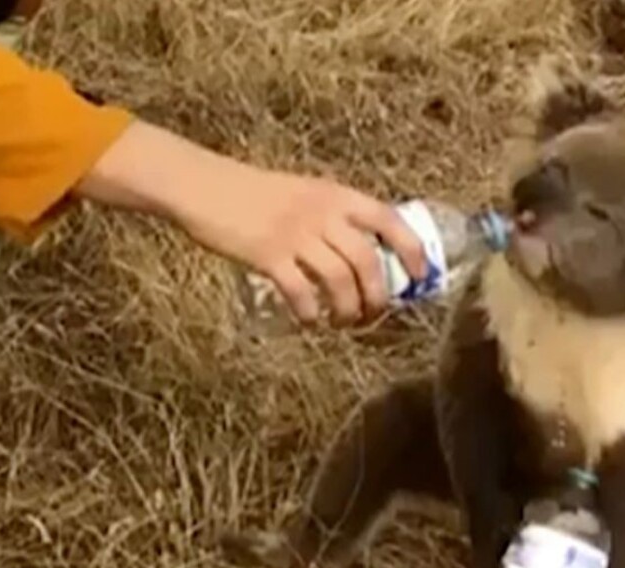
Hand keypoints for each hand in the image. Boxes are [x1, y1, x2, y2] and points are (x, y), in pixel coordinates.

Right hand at [76, 121, 428, 324]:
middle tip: (373, 316)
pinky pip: (302, 293)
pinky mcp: (268, 255)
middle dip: (379, 297)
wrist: (206, 186)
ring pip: (340, 282)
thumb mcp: (305, 193)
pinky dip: (311, 314)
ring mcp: (295, 234)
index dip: (412, 251)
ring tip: (343, 324)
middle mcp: (322, 214)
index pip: (389, 221)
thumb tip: (364, 256)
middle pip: (368, 263)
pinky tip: (309, 321)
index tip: (418, 278)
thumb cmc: (255, 193)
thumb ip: (333, 217)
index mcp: (337, 195)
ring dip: (348, 311)